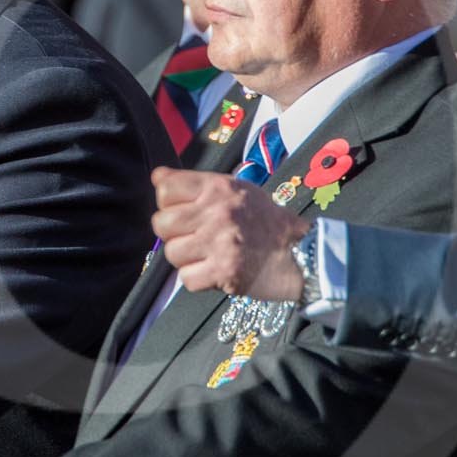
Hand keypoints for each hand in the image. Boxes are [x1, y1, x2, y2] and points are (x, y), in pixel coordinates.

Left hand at [151, 166, 308, 299]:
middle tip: (192, 236)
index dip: (168, 202)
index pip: (165, 188)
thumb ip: (196, 184)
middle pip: (162, 223)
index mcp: (219, 188)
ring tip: (206, 254)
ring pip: (172, 253)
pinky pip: (186, 278)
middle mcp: (218, 212)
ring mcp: (220, 243)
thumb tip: (157, 177)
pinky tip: (213, 270)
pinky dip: (197, 278)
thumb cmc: (266, 221)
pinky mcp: (223, 272)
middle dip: (173, 233)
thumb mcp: (237, 189)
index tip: (181, 209)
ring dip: (185, 258)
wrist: (299, 254)